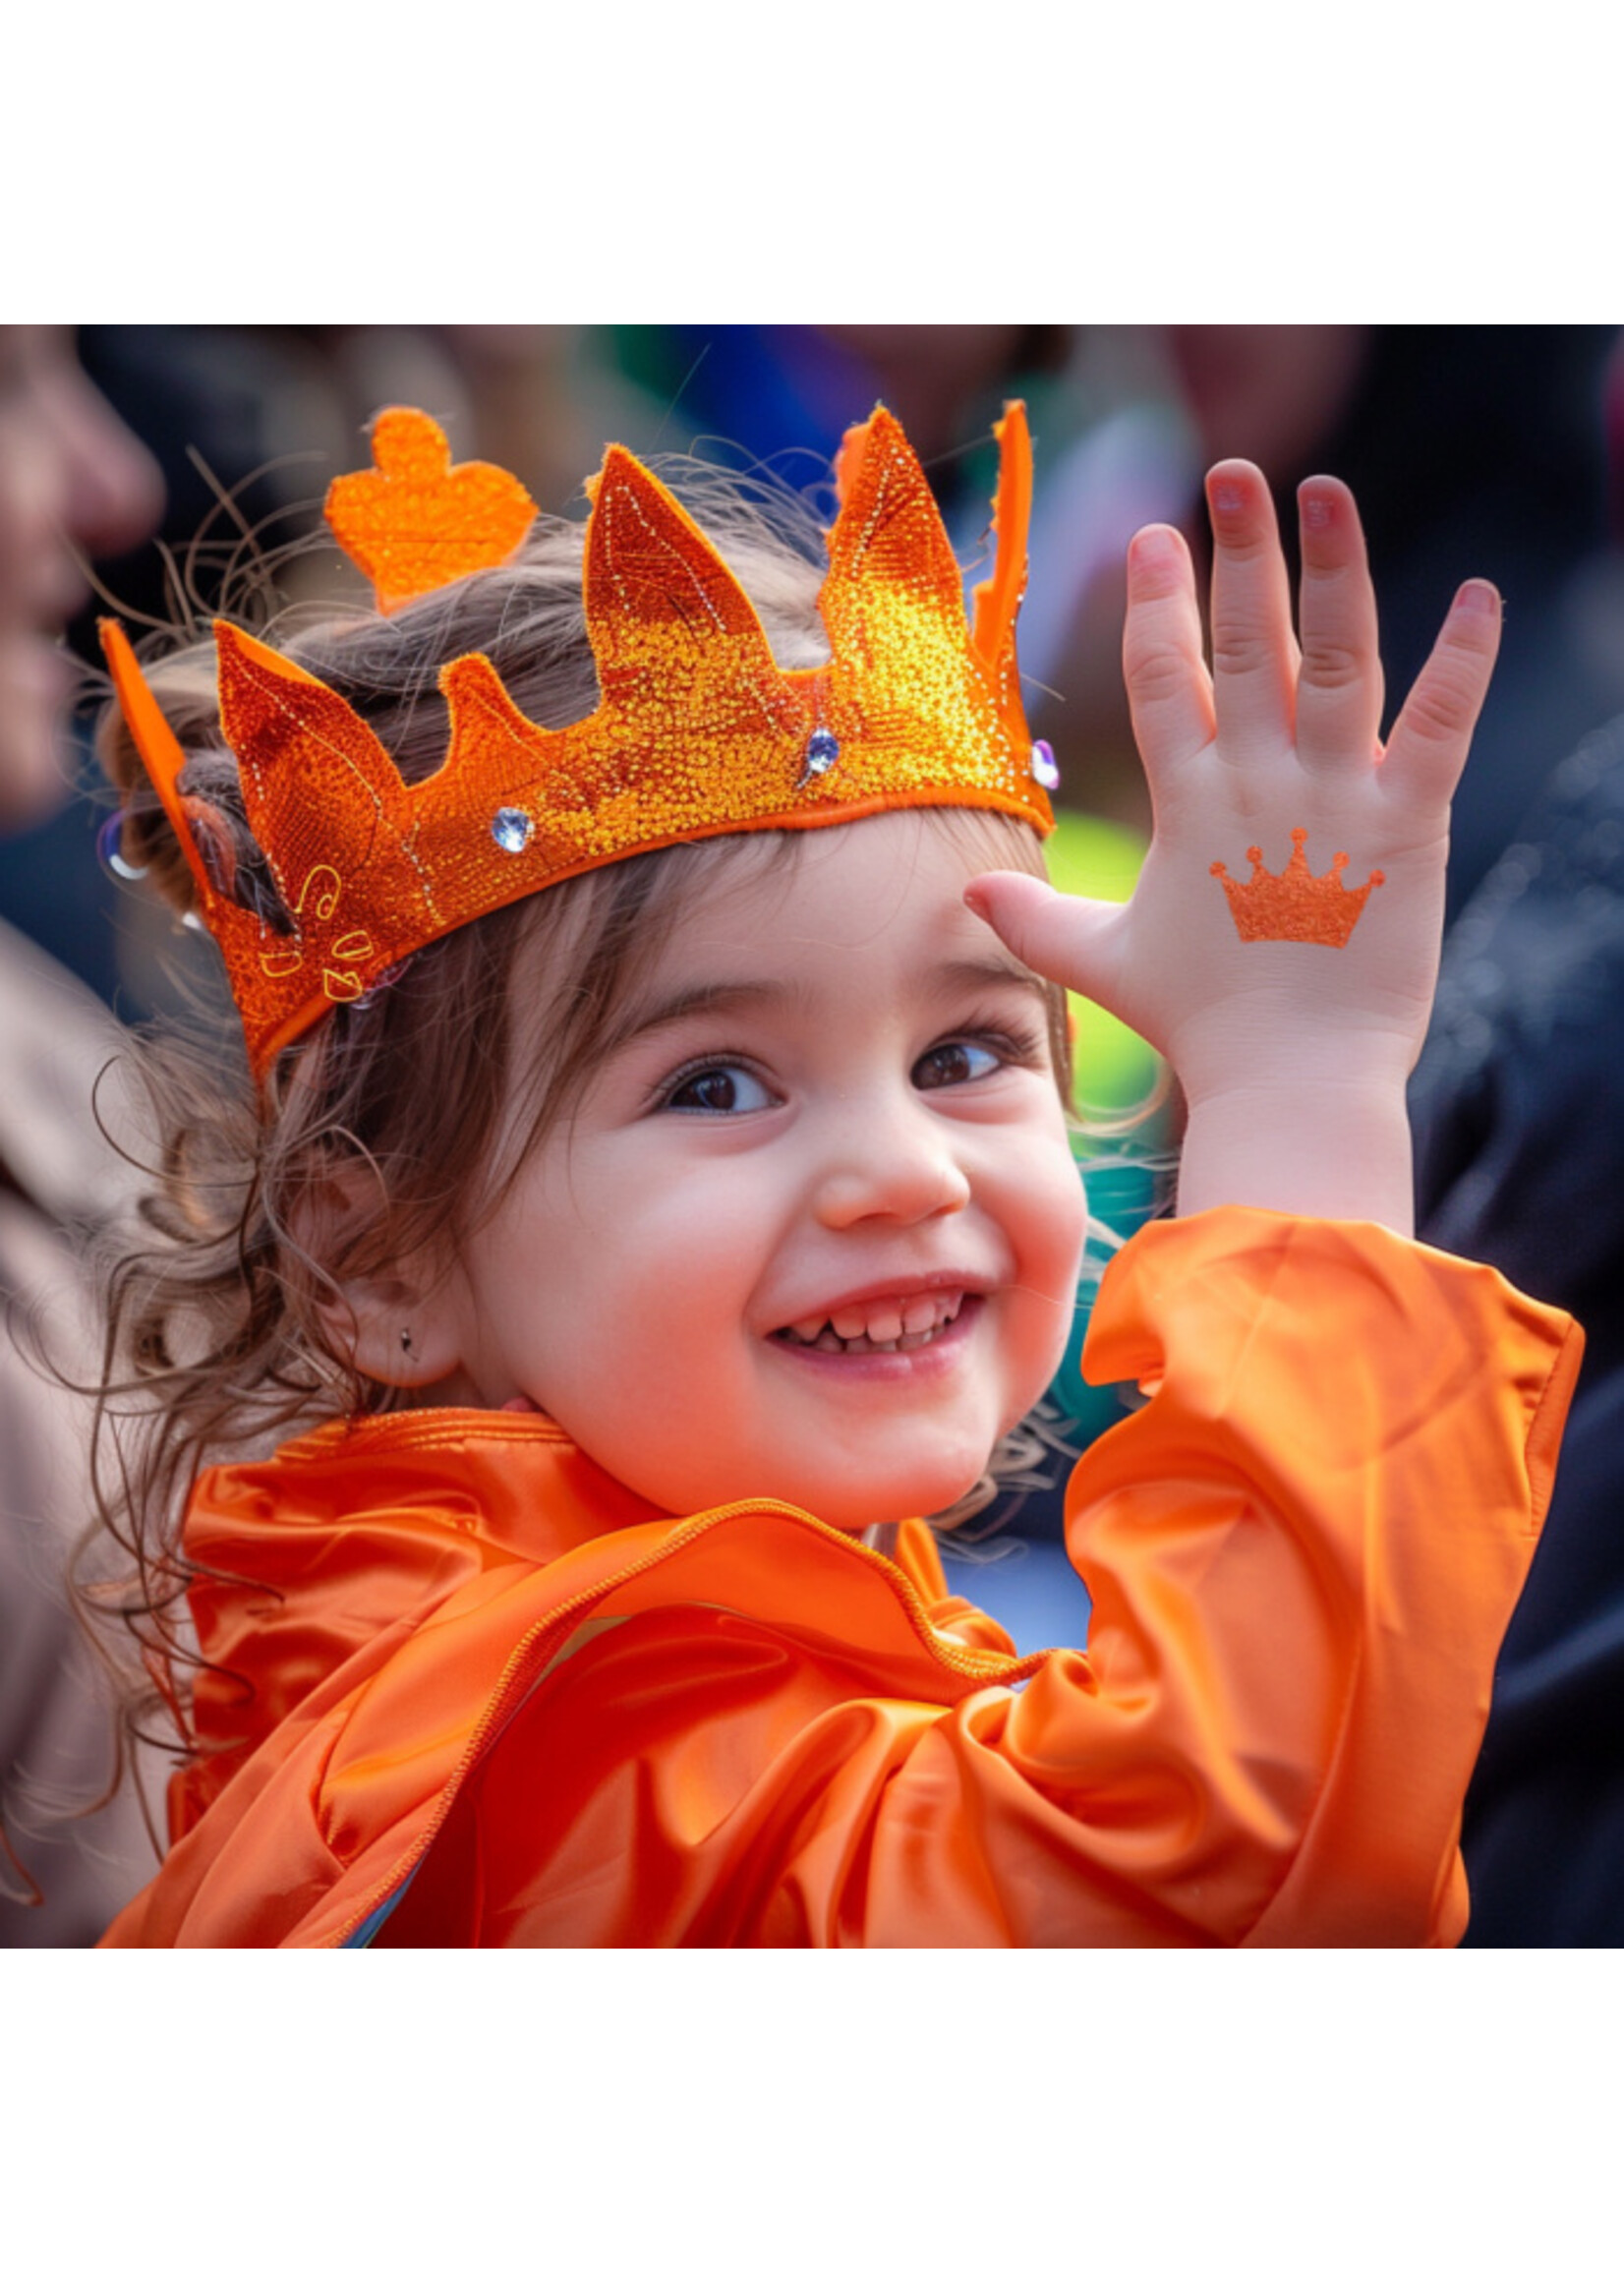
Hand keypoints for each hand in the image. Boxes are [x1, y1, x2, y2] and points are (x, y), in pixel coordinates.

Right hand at [970, 461, 1501, 1226]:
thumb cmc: (1200, 1025)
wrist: (1289, 1079)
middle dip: (1237, 553)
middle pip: (1246, 646)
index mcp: (1189, 806)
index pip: (1163, 681)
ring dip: (1333, 570)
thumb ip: (1035, 919)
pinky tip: (1479, 594)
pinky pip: (1437, 728)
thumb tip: (970, 892)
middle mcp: (1256, 785)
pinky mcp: (1407, 827)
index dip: (1153, 605)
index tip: (1149, 536)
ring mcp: (1332, 801)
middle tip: (1235, 475)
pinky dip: (1462, 661)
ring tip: (1326, 492)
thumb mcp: (1104, 963)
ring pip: (1336, 661)